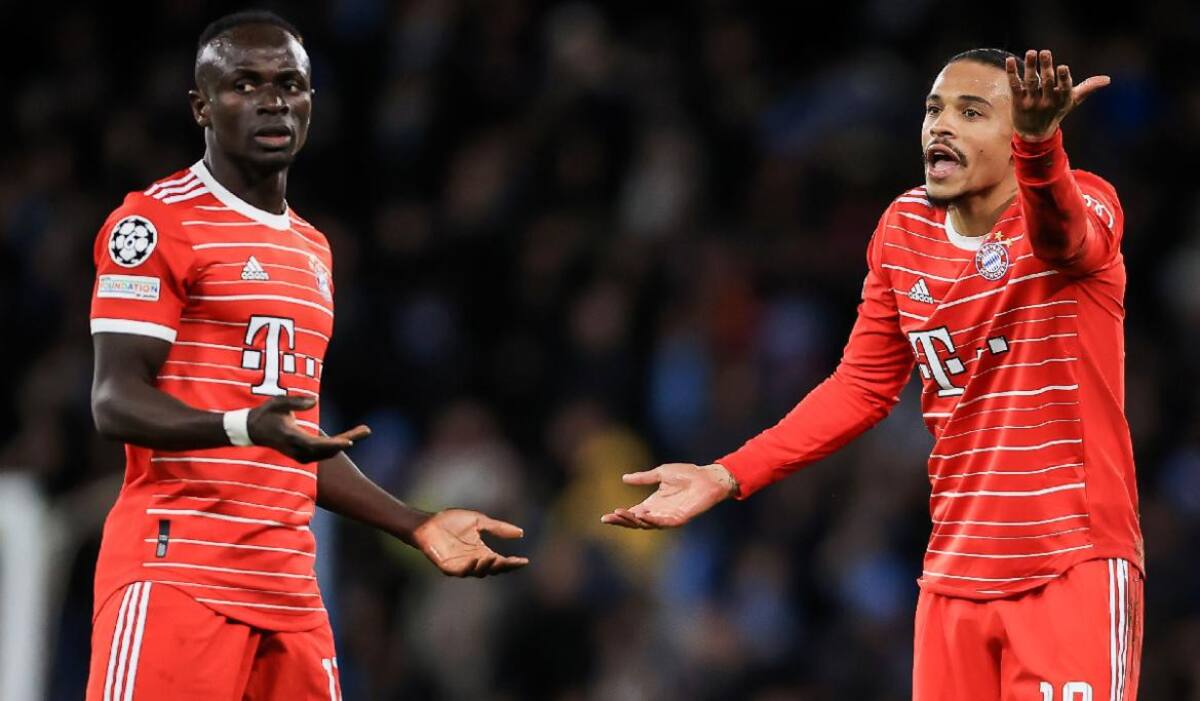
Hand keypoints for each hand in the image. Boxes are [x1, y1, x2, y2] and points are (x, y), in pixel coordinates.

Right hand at [247, 396, 369, 462]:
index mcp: (292, 437)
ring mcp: (300, 455)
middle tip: (367, 430)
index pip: (316, 444)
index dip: (333, 444)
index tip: (349, 442)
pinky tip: (350, 437)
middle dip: (348, 440)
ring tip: (364, 430)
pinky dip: (337, 445)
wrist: (252, 431)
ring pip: (327, 452)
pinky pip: (324, 453)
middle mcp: (297, 450)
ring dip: (345, 442)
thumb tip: (314, 400)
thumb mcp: (277, 403)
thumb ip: (295, 401)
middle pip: (327, 449)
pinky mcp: (303, 455)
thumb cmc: (266, 414)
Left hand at [411, 509, 529, 576]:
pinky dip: (470, 567)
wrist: (428, 523)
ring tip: (495, 558)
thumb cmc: (451, 521)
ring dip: (488, 567)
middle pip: (492, 569)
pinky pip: (462, 571)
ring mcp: (461, 566)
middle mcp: (474, 561)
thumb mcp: (479, 521)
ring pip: (479, 572)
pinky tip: (476, 559)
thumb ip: (498, 528)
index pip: (501, 561)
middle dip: (503, 567)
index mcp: (482, 551)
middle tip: (512, 562)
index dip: (512, 563)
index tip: (525, 561)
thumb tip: (521, 533)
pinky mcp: (448, 567)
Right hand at [600, 463, 736, 528]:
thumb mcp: (660, 473)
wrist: (707, 477)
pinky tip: (641, 515)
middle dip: (621, 521)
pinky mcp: (679, 519)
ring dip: (633, 520)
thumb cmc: (687, 474)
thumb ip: (643, 478)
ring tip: (621, 513)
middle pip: (636, 522)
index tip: (605, 517)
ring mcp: (668, 517)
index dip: (619, 515)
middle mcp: (658, 513)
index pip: (632, 513)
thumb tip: (624, 479)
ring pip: (646, 524)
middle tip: (608, 518)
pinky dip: (651, 520)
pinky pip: (662, 523)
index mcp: (653, 503)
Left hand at [1007, 49, 1109, 141]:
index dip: (1063, 78)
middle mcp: (1047, 102)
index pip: (1064, 88)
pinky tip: (1010, 61)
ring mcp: (1031, 102)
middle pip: (1046, 82)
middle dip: (1046, 67)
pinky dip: (1012, 73)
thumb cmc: (1055, 112)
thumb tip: (1107, 79)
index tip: (1062, 67)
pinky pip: (1015, 86)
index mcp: (1061, 100)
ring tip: (1031, 53)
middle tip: (1044, 52)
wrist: (1034, 134)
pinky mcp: (1017, 102)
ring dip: (1030, 66)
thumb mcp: (1072, 101)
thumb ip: (1087, 88)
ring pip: (1031, 82)